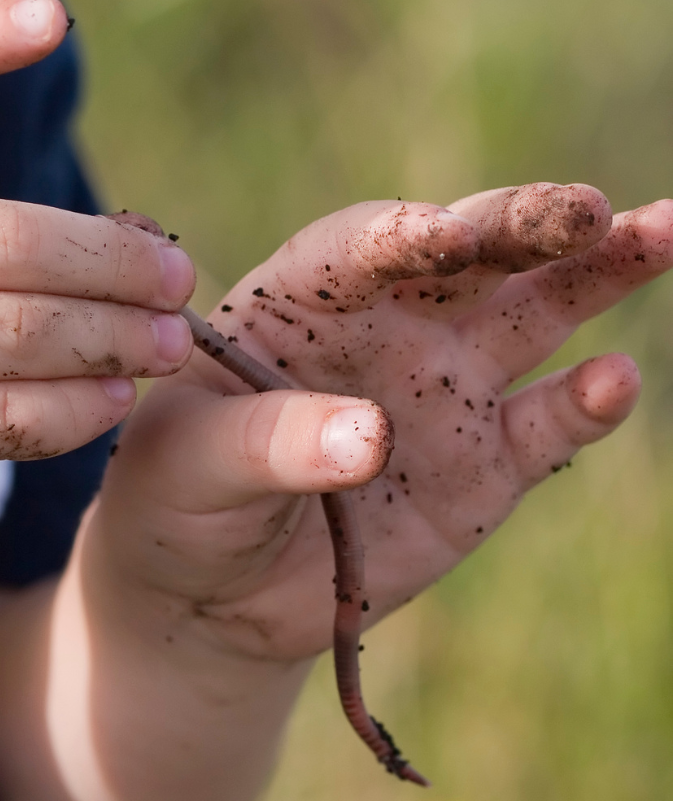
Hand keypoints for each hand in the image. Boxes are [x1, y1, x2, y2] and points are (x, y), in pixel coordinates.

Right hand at [0, 0, 193, 551]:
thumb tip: (132, 251)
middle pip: (8, 242)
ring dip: (114, 342)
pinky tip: (114, 400)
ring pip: (16, 333)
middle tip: (178, 284)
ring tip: (169, 347)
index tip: (52, 21)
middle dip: (115, 266)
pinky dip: (76, 410)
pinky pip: (4, 416)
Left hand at [92, 184, 669, 663]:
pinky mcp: (483, 465)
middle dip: (526, 225)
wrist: (210, 590)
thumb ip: (267, 442)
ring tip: (660, 233)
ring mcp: (444, 391)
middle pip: (469, 256)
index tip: (442, 239)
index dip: (406, 235)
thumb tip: (373, 435)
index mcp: (303, 302)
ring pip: (533, 316)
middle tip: (588, 211)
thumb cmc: (176, 500)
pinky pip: (544, 425)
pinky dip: (583, 404)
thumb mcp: (187, 465)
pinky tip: (613, 381)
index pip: (364, 245)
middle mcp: (388, 327)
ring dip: (598, 274)